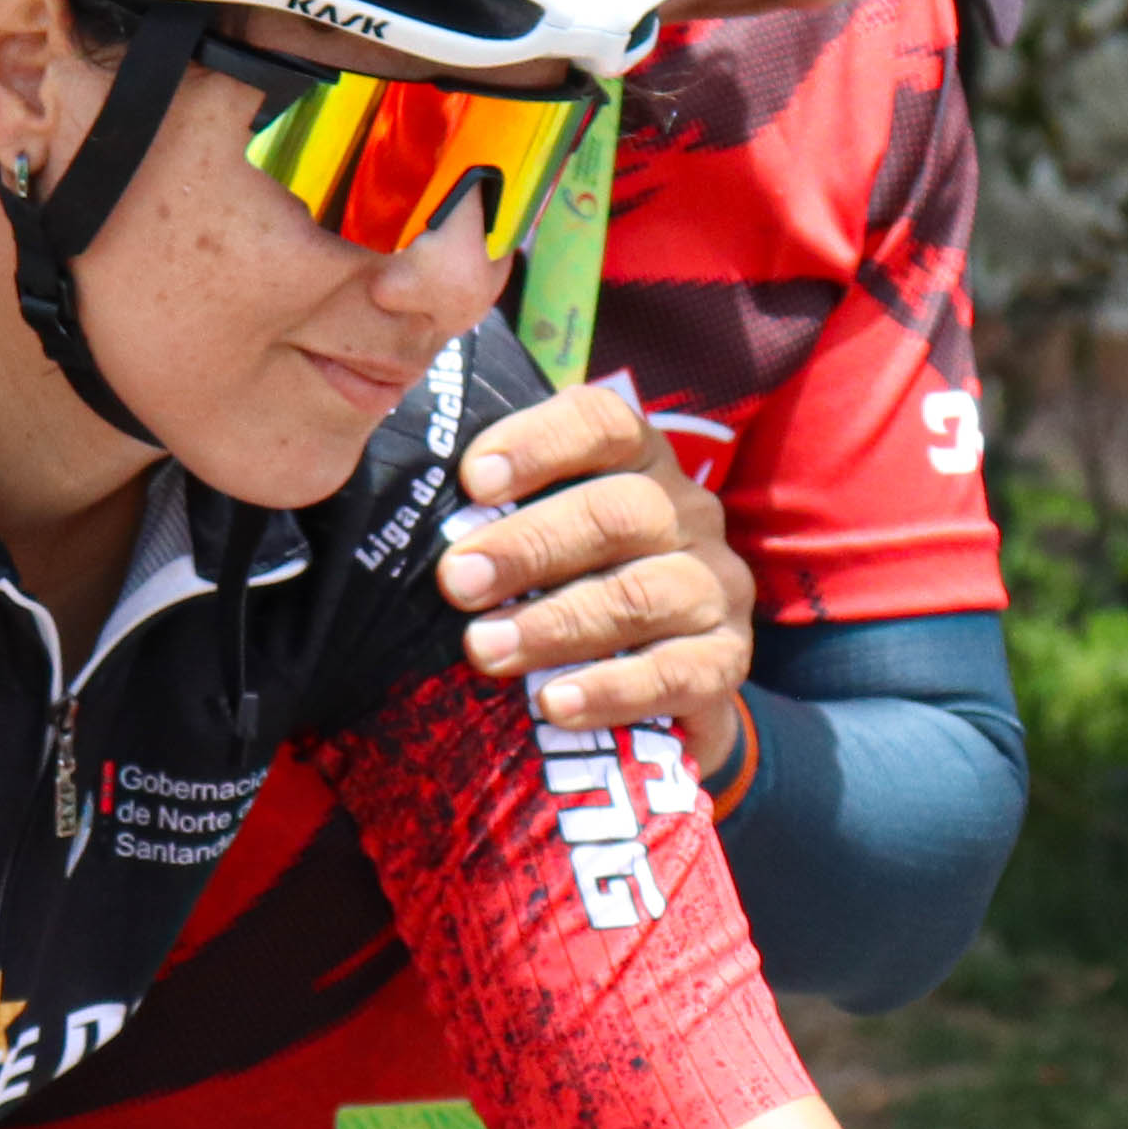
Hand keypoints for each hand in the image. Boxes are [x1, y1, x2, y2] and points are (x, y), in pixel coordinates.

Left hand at [443, 376, 755, 757]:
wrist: (665, 694)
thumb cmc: (574, 593)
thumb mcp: (542, 542)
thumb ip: (492, 517)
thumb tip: (400, 505)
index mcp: (640, 463)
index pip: (603, 424)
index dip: (540, 443)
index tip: (472, 479)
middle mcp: (688, 514)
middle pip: (621, 510)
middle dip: (530, 545)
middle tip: (457, 583)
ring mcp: (715, 588)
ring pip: (644, 593)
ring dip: (558, 623)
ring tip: (487, 651)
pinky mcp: (727, 663)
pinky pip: (676, 674)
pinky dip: (612, 690)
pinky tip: (554, 704)